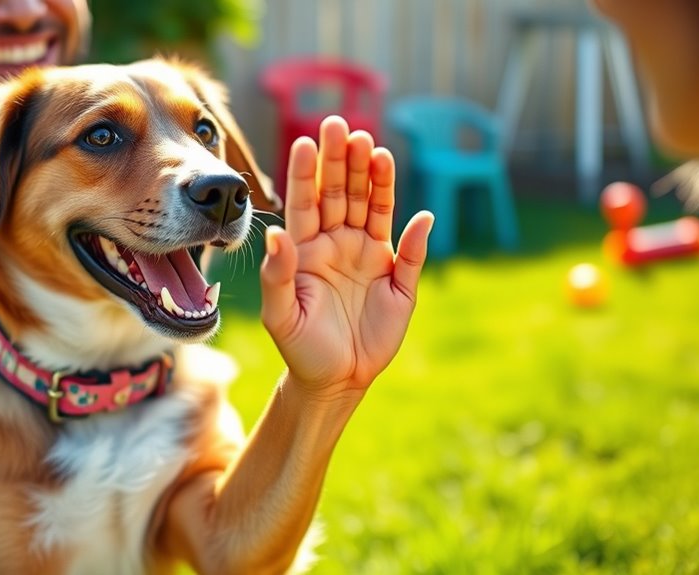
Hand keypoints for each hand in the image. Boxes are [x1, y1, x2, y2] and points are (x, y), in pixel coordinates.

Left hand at [260, 116, 433, 398]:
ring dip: (375, 180)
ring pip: (373, 208)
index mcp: (306, 248)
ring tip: (374, 149)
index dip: (306, 172)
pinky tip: (422, 215)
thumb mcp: (280, 313)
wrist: (334, 379)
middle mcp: (338, 243)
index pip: (306, 201)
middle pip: (341, 193)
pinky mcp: (397, 277)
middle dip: (340, 161)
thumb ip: (278, 273)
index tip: (305, 141)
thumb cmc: (300, 346)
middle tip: (340, 126)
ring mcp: (369, 256)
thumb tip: (276, 232)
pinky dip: (416, 234)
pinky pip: (409, 252)